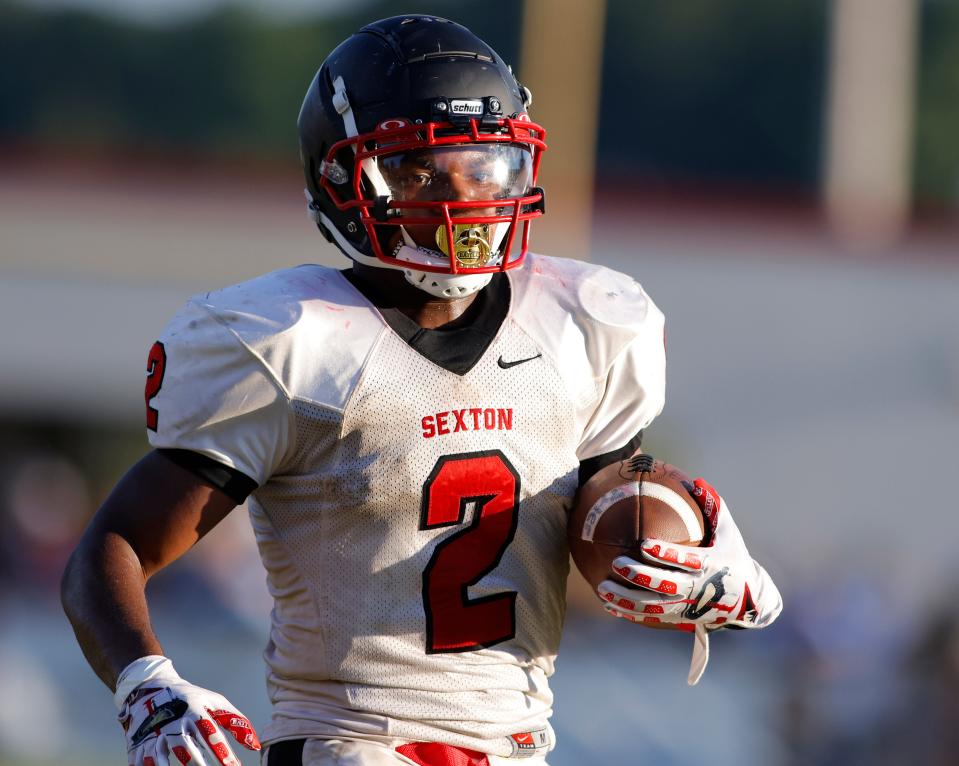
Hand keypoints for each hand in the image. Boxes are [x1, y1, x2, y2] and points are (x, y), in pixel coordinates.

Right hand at [116, 656, 259, 765]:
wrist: (150, 687)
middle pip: (186, 747)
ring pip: (161, 756)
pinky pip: (142, 761)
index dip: (222, 752)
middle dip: (198, 764)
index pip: (211, 734)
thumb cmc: (191, 698)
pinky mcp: (138, 743)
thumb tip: (255, 747)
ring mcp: (154, 732)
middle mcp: (174, 722)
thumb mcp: (215, 703)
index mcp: (195, 711)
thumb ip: (236, 723)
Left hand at [597, 478, 781, 683]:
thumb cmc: (733, 556)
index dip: (666, 554)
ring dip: (627, 598)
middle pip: (665, 585)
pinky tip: (608, 604)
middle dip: (640, 576)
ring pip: (653, 606)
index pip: (685, 559)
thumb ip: (714, 506)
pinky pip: (651, 617)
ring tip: (602, 588)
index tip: (644, 544)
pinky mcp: (679, 618)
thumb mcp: (730, 532)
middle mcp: (698, 588)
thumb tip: (696, 481)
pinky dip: (629, 612)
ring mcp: (688, 606)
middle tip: (617, 563)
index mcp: (710, 565)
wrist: (747, 601)